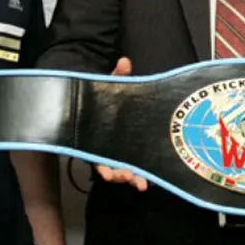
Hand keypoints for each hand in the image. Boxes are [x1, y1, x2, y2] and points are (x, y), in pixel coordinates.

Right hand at [94, 56, 147, 191]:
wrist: (107, 102)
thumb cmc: (106, 98)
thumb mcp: (109, 86)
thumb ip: (117, 76)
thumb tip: (125, 61)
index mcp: (95, 136)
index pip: (95, 156)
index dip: (101, 167)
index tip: (105, 174)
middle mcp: (104, 149)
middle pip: (109, 169)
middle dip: (119, 176)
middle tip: (131, 178)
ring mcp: (117, 152)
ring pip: (122, 171)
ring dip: (131, 178)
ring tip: (141, 183)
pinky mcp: (130, 152)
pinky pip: (134, 166)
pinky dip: (141, 173)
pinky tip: (150, 179)